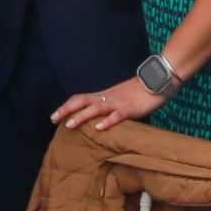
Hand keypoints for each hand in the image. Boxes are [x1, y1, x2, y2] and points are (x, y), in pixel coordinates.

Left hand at [50, 75, 167, 133]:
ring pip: (95, 108)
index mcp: (104, 95)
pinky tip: (99, 128)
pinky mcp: (129, 109)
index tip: (54, 116)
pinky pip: (117, 115)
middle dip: (66, 110)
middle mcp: (107, 97)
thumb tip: (97, 118)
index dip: (66, 106)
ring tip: (69, 125)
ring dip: (81, 116)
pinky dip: (107, 122)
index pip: (80, 98)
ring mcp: (117, 103)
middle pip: (82, 101)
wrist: (156, 82)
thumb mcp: (119, 98)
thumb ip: (108, 106)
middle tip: (53, 119)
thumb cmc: (138, 92)